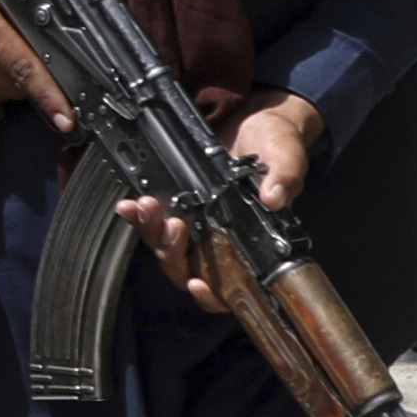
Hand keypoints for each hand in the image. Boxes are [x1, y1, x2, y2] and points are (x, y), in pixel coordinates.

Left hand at [116, 93, 324, 302]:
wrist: (256, 121)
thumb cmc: (277, 144)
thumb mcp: (287, 156)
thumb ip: (284, 177)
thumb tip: (275, 199)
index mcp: (253, 242)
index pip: (230, 287)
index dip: (211, 295)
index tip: (197, 282)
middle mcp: (221, 240)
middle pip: (187, 269)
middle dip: (171, 253)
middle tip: (172, 225)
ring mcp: (197, 225)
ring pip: (166, 248)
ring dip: (151, 232)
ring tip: (145, 207)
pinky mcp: (178, 206)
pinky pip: (154, 221)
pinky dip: (138, 216)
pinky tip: (130, 204)